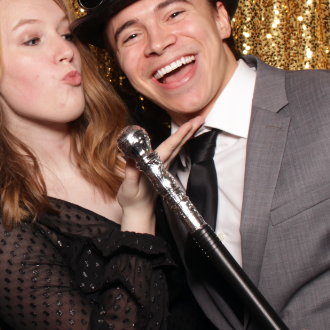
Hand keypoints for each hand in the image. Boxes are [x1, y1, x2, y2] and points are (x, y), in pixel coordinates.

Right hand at [117, 117, 203, 233]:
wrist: (139, 211)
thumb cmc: (132, 200)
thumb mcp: (128, 189)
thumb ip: (131, 175)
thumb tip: (132, 159)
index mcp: (155, 167)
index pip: (169, 147)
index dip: (179, 135)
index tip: (190, 124)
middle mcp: (162, 165)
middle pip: (177, 145)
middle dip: (189, 131)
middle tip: (200, 118)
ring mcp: (162, 166)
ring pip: (176, 147)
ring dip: (185, 134)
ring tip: (194, 123)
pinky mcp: (160, 167)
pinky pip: (171, 151)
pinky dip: (178, 142)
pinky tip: (181, 137)